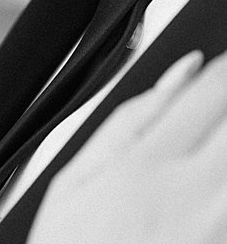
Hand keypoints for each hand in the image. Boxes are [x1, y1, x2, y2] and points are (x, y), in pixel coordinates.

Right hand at [28, 50, 226, 243]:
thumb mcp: (72, 175)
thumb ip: (129, 117)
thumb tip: (180, 69)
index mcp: (147, 161)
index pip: (208, 93)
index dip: (224, 69)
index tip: (226, 57)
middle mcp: (192, 192)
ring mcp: (215, 225)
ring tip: (222, 135)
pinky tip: (219, 174)